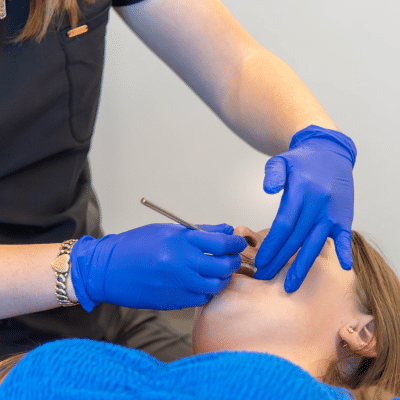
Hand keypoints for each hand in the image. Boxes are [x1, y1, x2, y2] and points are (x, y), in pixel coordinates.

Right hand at [70, 223, 246, 311]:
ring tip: (218, 272)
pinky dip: (207, 291)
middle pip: (223, 266)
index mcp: (180, 241)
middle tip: (230, 258)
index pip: (221, 243)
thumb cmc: (135, 246)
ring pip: (216, 286)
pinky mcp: (173, 301)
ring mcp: (178, 284)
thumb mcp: (167, 230)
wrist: (108, 269)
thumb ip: (199, 231)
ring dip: (222, 278)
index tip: (237, 243)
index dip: (235, 243)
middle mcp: (182, 263)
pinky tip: (201, 283)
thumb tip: (225, 230)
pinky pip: (201, 299)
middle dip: (233, 261)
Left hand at [254, 125, 356, 291]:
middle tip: (264, 277)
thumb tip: (267, 190)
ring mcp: (332, 211)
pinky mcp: (344, 215)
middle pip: (295, 239)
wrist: (329, 152)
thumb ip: (272, 174)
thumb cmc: (300, 161)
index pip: (283, 225)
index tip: (259, 262)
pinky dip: (345, 250)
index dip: (271, 246)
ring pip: (315, 243)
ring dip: (302, 266)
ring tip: (290, 286)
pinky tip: (344, 266)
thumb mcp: (281, 160)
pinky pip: (345, 236)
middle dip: (278, 261)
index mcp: (301, 190)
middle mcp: (318, 203)